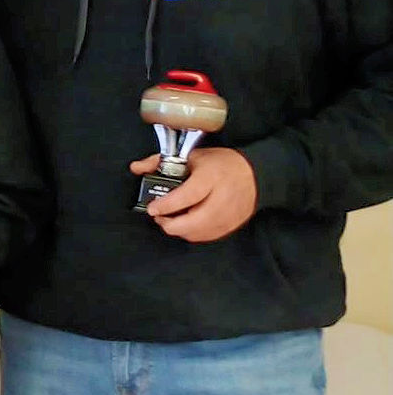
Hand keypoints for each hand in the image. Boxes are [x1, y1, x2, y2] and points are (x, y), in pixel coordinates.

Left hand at [131, 147, 256, 242]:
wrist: (257, 175)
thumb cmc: (223, 164)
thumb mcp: (193, 157)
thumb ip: (161, 162)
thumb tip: (136, 167)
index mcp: (211, 178)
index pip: (187, 196)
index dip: (167, 205)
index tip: (152, 208)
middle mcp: (221, 199)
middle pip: (191, 222)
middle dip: (168, 223)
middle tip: (159, 215)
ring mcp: (227, 216)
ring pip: (196, 233)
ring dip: (178, 229)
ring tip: (170, 219)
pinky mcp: (230, 227)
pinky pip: (205, 237)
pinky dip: (191, 233)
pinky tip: (185, 223)